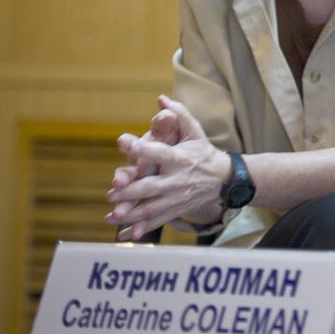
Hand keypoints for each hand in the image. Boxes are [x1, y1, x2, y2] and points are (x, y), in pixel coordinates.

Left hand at [105, 95, 230, 240]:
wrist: (223, 179)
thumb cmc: (203, 152)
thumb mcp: (195, 132)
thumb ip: (179, 115)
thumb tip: (160, 98)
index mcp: (180, 158)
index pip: (160, 152)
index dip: (143, 147)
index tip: (124, 142)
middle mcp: (177, 179)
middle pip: (151, 186)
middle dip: (130, 191)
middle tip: (111, 192)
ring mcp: (176, 198)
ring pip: (151, 208)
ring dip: (131, 214)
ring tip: (112, 215)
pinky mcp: (174, 210)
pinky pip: (155, 222)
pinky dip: (139, 229)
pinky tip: (122, 234)